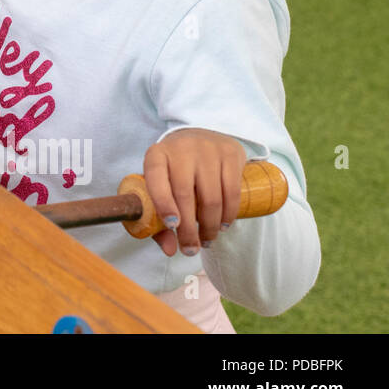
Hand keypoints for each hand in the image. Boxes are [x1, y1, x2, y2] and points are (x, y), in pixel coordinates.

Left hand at [143, 129, 246, 257]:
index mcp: (156, 155)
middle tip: (190, 249)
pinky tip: (223, 226)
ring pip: (211, 197)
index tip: (172, 225)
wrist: (201, 137)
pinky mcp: (231, 153)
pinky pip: (232, 191)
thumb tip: (170, 250)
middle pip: (185, 194)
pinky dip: (229, 214)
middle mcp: (181, 149)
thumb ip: (160, 220)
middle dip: (189, 229)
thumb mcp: (162, 186)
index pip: (156, 179)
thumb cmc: (176, 170)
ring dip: (210, 226)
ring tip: (207, 240)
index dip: (163, 203)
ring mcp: (207, 149)